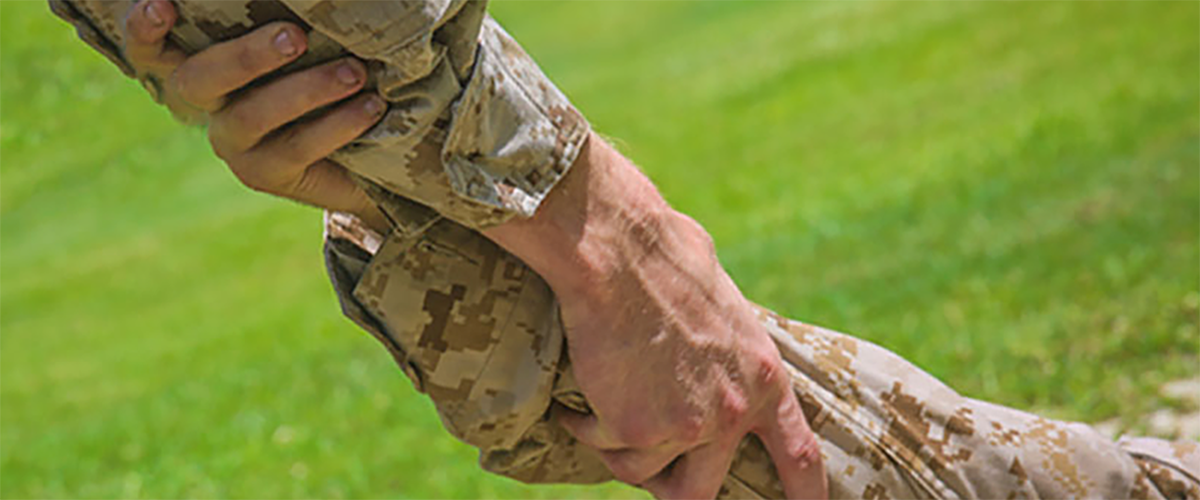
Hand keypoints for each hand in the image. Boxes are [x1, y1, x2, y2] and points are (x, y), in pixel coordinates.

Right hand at [121, 0, 388, 230]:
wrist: (364, 152)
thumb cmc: (329, 77)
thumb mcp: (303, 47)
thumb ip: (284, 26)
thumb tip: (313, 0)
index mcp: (203, 62)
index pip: (151, 48)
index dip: (144, 29)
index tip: (162, 4)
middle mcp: (207, 103)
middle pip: (198, 79)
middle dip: (245, 56)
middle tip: (294, 36)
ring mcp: (232, 143)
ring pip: (252, 115)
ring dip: (307, 88)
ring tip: (356, 72)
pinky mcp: (264, 175)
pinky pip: (296, 147)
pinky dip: (338, 123)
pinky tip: (371, 105)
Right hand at [486, 138, 827, 499]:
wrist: (620, 254)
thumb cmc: (666, 259)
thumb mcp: (724, 304)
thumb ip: (728, 346)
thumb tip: (714, 343)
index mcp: (763, 378)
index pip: (799, 456)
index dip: (803, 494)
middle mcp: (730, 413)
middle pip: (701, 492)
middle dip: (671, 489)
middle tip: (649, 471)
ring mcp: (682, 426)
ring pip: (640, 470)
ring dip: (616, 446)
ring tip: (597, 413)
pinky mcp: (632, 428)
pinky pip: (601, 444)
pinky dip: (583, 425)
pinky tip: (576, 400)